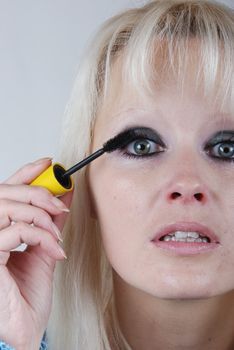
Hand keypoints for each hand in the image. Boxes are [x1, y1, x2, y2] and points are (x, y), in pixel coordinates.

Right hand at [0, 158, 72, 348]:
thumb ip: (51, 222)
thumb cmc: (28, 294)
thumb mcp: (45, 248)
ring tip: (57, 232)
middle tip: (60, 203)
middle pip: (6, 193)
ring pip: (9, 208)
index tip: (48, 163)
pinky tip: (54, 249)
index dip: (26, 173)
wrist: (26, 327)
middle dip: (39, 192)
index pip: (6, 190)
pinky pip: (16, 232)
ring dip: (41, 216)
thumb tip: (65, 196)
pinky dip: (41, 236)